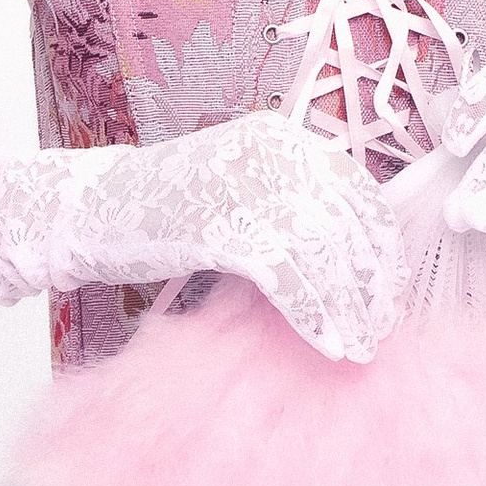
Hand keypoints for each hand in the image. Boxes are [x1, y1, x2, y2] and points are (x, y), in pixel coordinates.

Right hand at [55, 112, 404, 361]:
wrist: (95, 208)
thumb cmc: (169, 209)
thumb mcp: (242, 188)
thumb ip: (293, 205)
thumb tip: (357, 260)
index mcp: (283, 138)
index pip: (358, 191)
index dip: (381, 246)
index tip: (390, 290)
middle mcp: (272, 152)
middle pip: (346, 224)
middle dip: (370, 284)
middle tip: (381, 328)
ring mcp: (247, 185)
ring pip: (323, 253)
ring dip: (348, 308)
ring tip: (360, 346)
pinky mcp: (223, 225)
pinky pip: (287, 278)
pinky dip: (314, 315)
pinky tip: (329, 344)